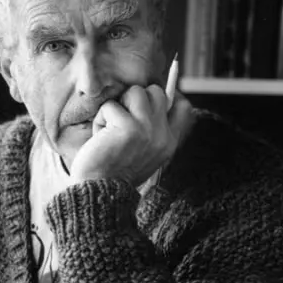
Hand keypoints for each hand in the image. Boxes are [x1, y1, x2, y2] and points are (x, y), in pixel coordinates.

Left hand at [69, 85, 194, 187]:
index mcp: (169, 142)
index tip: (148, 100)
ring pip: (135, 92)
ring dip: (117, 106)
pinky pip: (110, 106)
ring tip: (110, 127)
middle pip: (156, 92)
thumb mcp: (143, 151)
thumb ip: (152, 129)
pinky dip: (101, 119)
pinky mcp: (128, 127)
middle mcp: (163, 135)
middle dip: (135, 98)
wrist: (99, 191)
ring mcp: (147, 130)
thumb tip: (150, 96)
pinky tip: (100, 137)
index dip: (167, 95)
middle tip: (122, 119)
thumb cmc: (114, 170)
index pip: (183, 107)